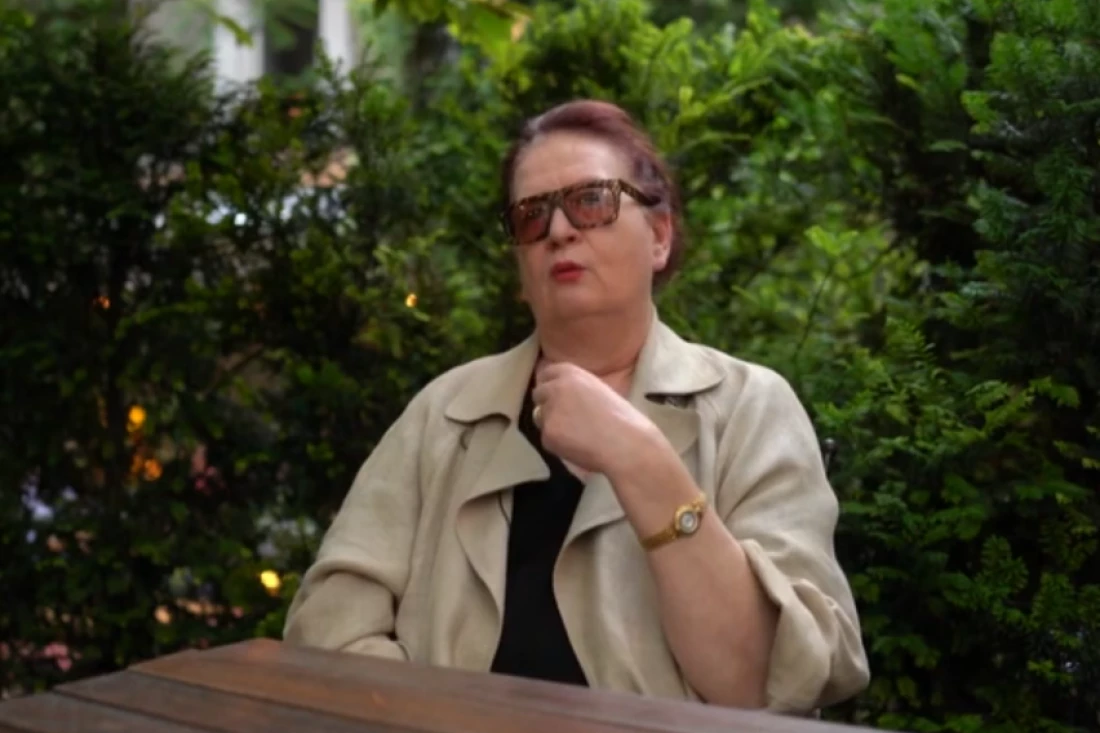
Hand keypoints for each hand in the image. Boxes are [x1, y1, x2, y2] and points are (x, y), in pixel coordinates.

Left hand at [532, 361, 659, 475]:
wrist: (627, 443)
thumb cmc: (623, 418)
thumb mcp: (599, 390)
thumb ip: (577, 389)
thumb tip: (563, 398)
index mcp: (570, 373)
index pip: (546, 373)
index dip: (550, 386)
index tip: (555, 396)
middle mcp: (555, 387)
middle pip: (538, 394)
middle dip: (547, 405)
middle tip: (564, 418)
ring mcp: (549, 411)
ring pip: (540, 418)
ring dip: (551, 425)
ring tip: (575, 435)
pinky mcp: (548, 433)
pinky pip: (547, 439)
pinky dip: (558, 444)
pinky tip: (577, 447)